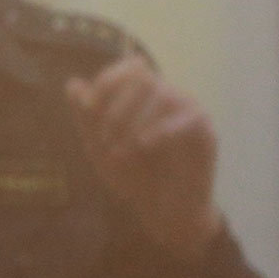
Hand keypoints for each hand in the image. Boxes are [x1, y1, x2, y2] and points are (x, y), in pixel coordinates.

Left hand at [65, 54, 222, 259]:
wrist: (162, 211)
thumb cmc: (132, 175)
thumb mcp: (99, 147)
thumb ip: (86, 117)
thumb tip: (72, 84)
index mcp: (144, 96)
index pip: (130, 66)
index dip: (107, 82)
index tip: (88, 110)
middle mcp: (169, 96)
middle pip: (143, 76)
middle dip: (116, 108)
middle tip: (105, 141)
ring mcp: (189, 112)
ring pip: (163, 93)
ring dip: (133, 123)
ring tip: (120, 153)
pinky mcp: (206, 132)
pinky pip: (189, 115)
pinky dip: (160, 129)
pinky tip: (143, 146)